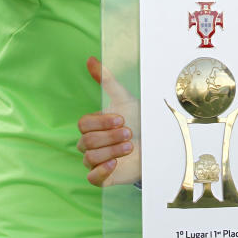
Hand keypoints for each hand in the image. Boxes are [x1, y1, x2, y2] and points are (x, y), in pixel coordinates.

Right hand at [77, 57, 141, 186]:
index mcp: (93, 126)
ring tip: (131, 146)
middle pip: (85, 142)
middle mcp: (90, 144)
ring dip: (111, 151)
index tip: (122, 119)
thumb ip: (107, 80)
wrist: (154, 143)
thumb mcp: (124, 99)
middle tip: (130, 133)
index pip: (83, 124)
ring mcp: (96, 161)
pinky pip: (91, 179)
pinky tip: (116, 163)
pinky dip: (101, 171)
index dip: (101, 122)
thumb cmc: (137, 119)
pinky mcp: (103, 177)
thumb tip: (91, 59)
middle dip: (109, 137)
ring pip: (89, 158)